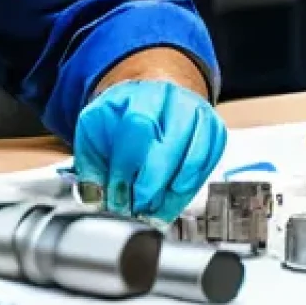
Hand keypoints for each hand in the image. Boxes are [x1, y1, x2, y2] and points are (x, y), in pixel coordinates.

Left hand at [73, 79, 226, 222]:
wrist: (152, 94)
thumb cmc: (121, 116)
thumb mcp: (94, 131)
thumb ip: (90, 164)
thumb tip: (93, 198)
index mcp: (137, 94)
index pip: (137, 128)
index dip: (126, 168)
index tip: (116, 195)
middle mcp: (172, 99)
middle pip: (168, 148)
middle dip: (150, 186)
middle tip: (136, 207)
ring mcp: (198, 113)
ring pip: (193, 159)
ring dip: (172, 194)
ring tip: (152, 210)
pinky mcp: (215, 130)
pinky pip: (208, 165)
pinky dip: (189, 189)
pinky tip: (170, 200)